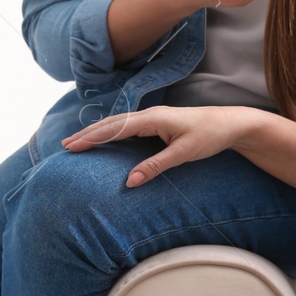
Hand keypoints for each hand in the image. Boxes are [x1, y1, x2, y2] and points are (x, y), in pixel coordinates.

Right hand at [60, 105, 259, 186]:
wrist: (230, 124)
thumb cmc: (210, 135)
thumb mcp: (184, 153)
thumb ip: (156, 166)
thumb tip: (130, 181)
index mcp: (153, 118)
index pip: (115, 128)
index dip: (92, 138)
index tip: (72, 146)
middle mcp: (149, 115)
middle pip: (111, 123)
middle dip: (87, 134)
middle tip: (64, 145)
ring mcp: (153, 118)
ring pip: (118, 123)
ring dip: (97, 132)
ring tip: (77, 142)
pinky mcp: (157, 124)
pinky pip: (127, 127)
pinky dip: (110, 132)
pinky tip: (104, 139)